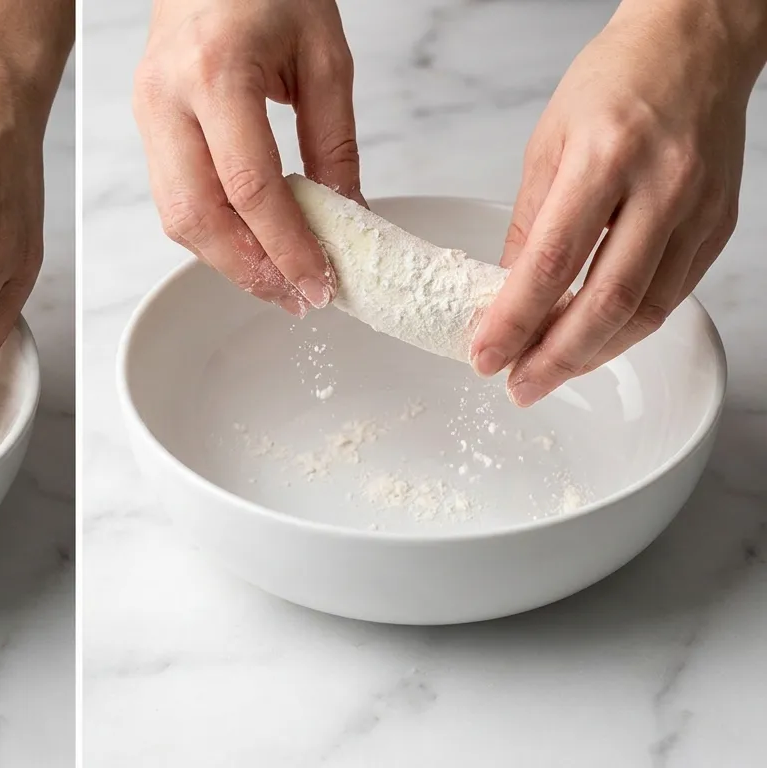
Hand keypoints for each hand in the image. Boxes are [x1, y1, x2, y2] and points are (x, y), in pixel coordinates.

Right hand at [133, 0, 359, 316]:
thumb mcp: (325, 56)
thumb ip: (335, 142)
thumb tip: (348, 216)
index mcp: (216, 72)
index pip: (249, 186)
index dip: (285, 246)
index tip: (319, 282)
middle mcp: (169, 99)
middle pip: (197, 216)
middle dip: (249, 270)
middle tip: (297, 297)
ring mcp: (148, 113)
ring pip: (175, 216)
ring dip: (227, 260)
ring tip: (278, 280)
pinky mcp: (145, 124)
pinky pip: (172, 197)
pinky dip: (212, 232)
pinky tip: (249, 245)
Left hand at [470, 0, 766, 405]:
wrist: (696, 45)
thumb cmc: (616, 81)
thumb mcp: (547, 143)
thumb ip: (528, 223)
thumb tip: (505, 292)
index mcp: (605, 159)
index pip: (552, 264)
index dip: (515, 321)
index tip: (484, 355)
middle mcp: (661, 188)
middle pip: (607, 302)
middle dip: (555, 358)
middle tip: (517, 385)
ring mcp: (699, 210)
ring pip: (646, 310)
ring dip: (592, 353)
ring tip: (547, 372)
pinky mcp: (719, 227)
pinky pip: (672, 295)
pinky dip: (628, 327)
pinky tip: (594, 339)